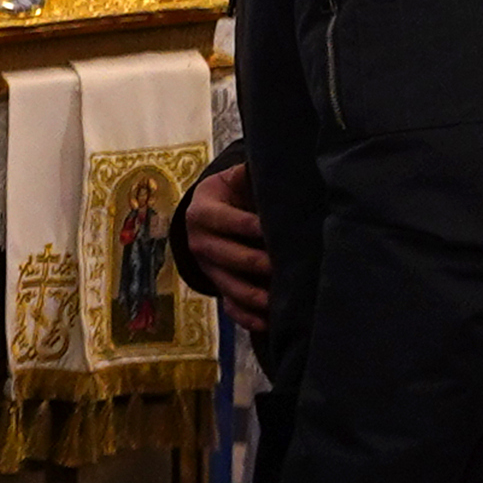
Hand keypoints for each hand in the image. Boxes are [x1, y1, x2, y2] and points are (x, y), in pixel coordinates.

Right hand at [184, 162, 269, 331]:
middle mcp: (199, 243)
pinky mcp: (216, 287)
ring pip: (229, 286)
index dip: (249, 225)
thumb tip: (279, 161)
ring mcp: (208, 269)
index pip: (225, 221)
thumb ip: (251, 172)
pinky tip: (270, 322)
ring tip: (280, 299)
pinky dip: (249, 318)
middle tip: (283, 265)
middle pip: (227, 257)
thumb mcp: (235, 178)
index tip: (274, 229)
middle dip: (256, 263)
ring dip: (255, 295)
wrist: (207, 214)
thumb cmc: (232, 192)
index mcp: (202, 212)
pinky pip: (230, 308)